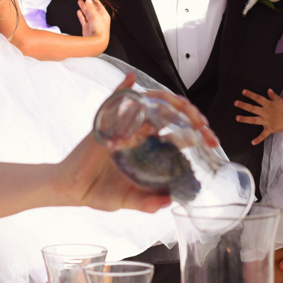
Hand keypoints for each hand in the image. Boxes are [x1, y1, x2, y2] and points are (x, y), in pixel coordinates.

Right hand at [57, 76, 215, 210]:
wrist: (71, 189)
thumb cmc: (100, 193)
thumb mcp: (128, 200)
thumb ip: (147, 203)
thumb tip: (169, 202)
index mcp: (148, 151)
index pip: (178, 135)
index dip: (196, 134)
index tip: (211, 140)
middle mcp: (139, 135)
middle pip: (169, 116)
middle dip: (190, 117)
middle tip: (204, 126)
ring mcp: (123, 127)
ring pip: (149, 105)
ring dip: (167, 101)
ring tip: (184, 107)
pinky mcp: (105, 124)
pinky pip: (113, 100)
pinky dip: (122, 87)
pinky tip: (131, 78)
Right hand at [78, 0, 109, 43]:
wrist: (96, 42)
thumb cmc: (100, 30)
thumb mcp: (96, 16)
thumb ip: (90, 7)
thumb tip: (88, 0)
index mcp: (103, 15)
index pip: (98, 4)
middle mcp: (98, 18)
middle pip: (92, 8)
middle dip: (88, 2)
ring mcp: (92, 23)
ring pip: (87, 13)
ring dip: (83, 7)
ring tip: (79, 1)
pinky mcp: (87, 27)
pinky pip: (83, 19)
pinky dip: (81, 15)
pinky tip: (79, 11)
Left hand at [234, 88, 282, 144]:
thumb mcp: (280, 99)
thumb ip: (273, 96)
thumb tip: (268, 90)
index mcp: (268, 105)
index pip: (257, 98)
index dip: (250, 95)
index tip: (243, 92)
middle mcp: (265, 112)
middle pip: (252, 108)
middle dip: (243, 105)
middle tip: (235, 103)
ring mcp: (266, 121)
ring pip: (254, 120)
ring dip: (245, 119)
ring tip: (237, 118)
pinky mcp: (270, 129)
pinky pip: (263, 135)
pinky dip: (258, 139)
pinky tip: (252, 142)